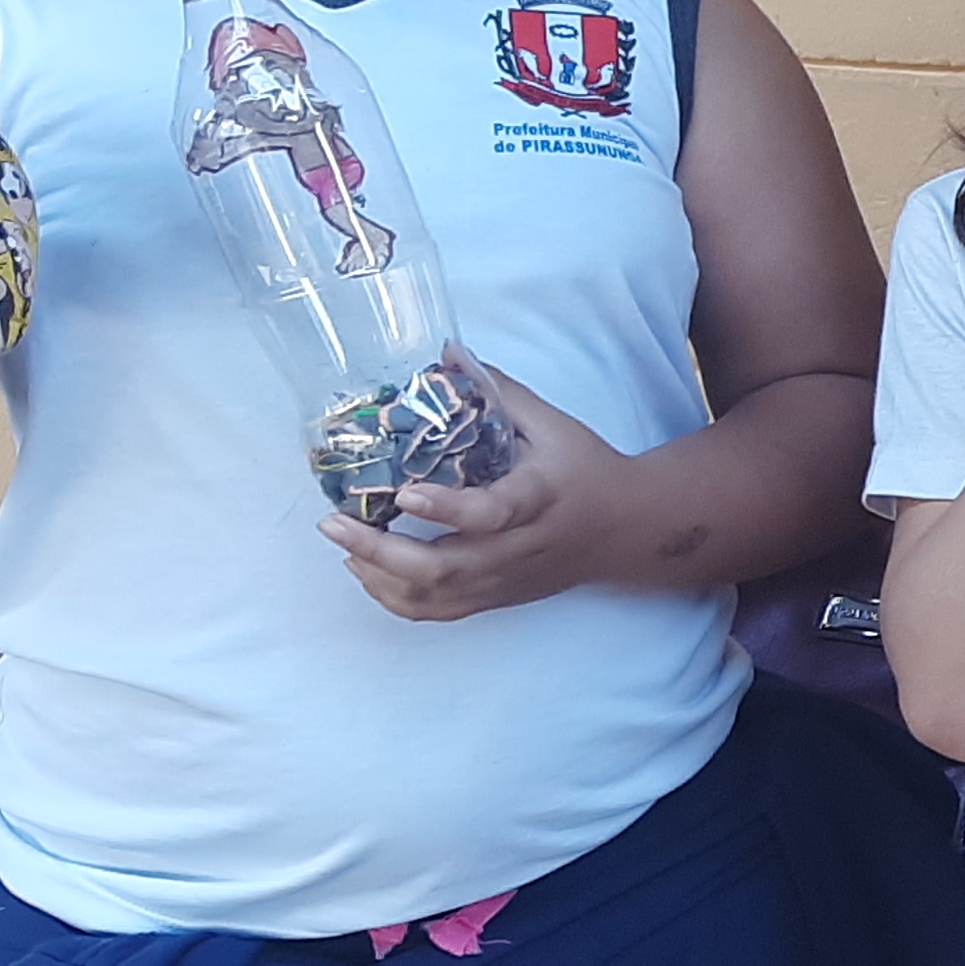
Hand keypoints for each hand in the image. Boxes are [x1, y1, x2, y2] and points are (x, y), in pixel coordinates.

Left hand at [322, 365, 644, 619]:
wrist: (629, 530)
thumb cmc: (587, 470)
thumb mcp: (552, 424)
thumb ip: (498, 392)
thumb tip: (445, 353)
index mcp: (537, 499)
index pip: (489, 513)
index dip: (445, 508)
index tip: (403, 491)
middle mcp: (519, 548)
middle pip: (444, 568)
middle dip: (380, 551)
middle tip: (335, 523)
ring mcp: (506, 579)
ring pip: (434, 597)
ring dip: (379, 576)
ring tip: (344, 544)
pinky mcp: (497, 597)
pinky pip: (438, 611)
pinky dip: (395, 599)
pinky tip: (369, 571)